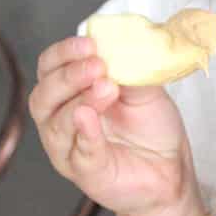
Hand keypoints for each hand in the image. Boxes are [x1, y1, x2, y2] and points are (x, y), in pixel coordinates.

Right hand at [29, 35, 197, 214]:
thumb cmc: (150, 127)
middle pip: (44, 95)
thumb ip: (129, 67)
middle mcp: (60, 120)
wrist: (171, 166)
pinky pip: (80, 153)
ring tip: (107, 88)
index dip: (64, 53)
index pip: (50, 68)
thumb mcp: (144, 87)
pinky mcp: (85, 173)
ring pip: (56, 125)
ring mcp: (69, 149)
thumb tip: (120, 44)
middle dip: (69, 76)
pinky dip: (85, 133)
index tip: (89, 43)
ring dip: (79, 100)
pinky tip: (91, 117)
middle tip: (97, 65)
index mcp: (69, 93)